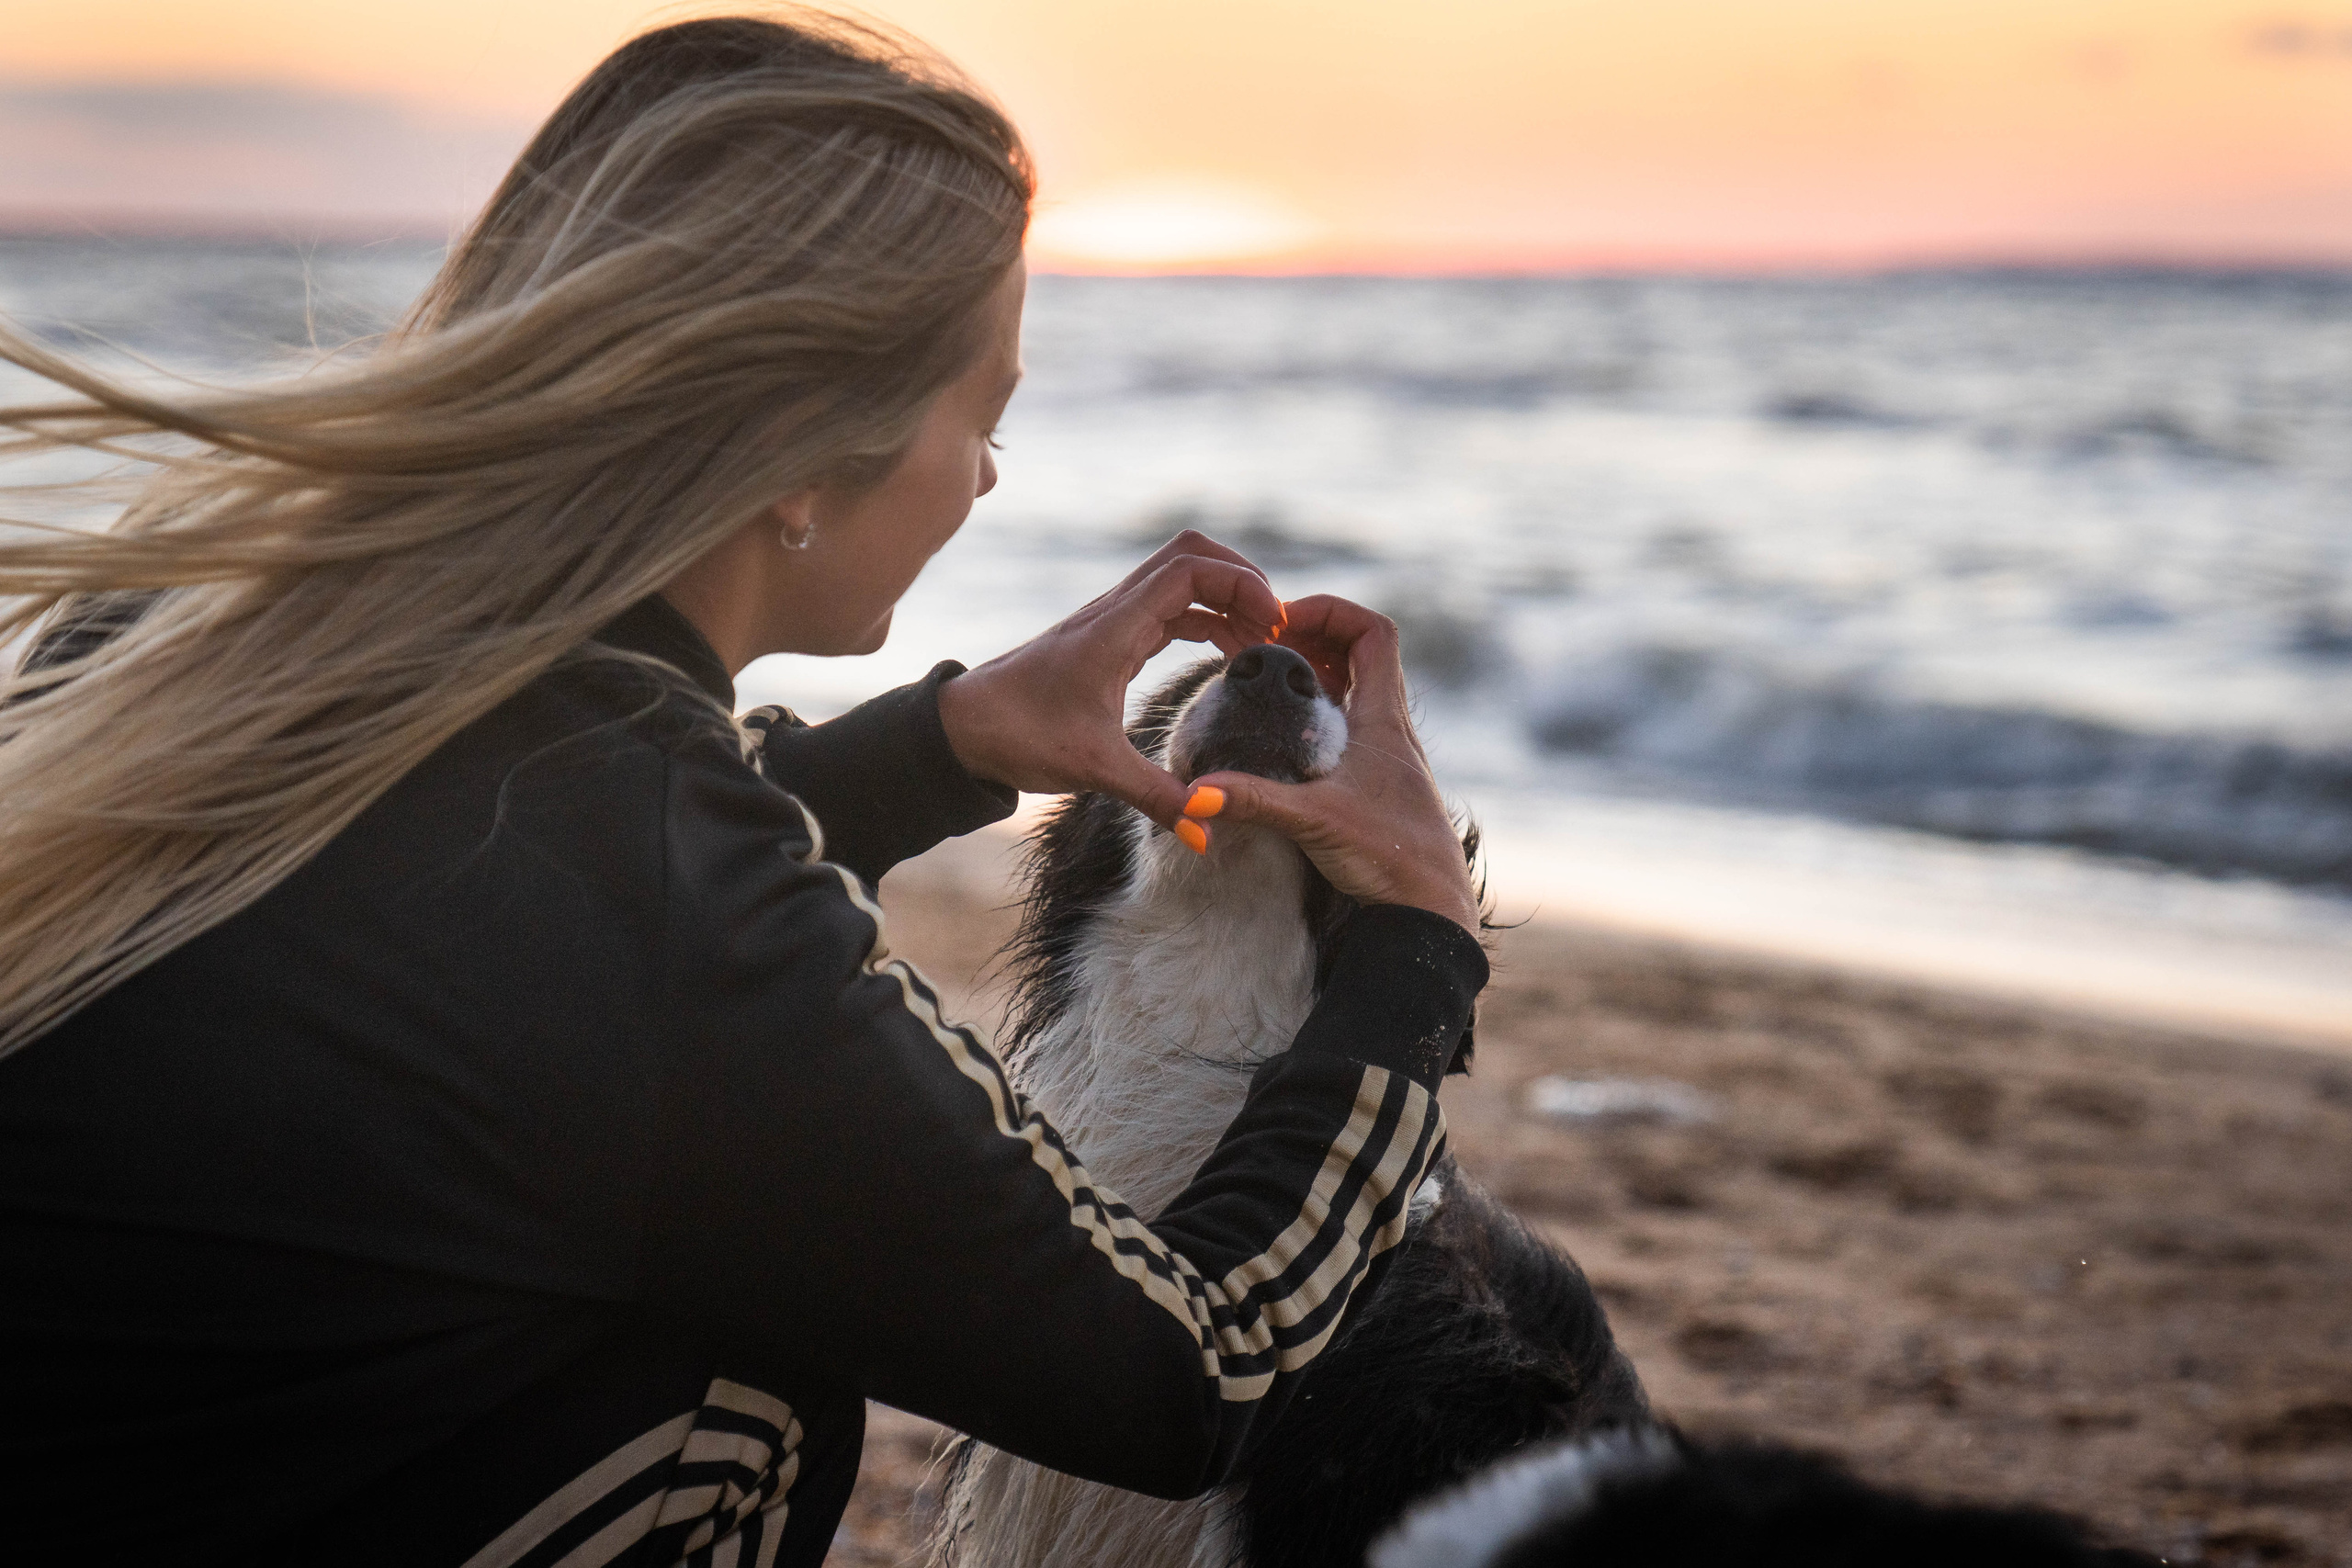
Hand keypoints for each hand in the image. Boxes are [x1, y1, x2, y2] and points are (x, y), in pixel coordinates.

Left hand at [936, 531, 1284, 826]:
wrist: (963, 730)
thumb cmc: (1019, 736)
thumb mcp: (1094, 769)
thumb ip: (1156, 797)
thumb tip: (1207, 834)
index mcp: (1114, 627)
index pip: (1189, 569)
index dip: (1240, 584)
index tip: (1272, 625)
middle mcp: (1114, 611)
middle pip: (1192, 557)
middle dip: (1241, 581)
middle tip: (1274, 629)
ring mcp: (1111, 621)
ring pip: (1179, 580)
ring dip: (1225, 600)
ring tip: (1260, 643)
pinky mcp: (1108, 640)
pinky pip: (1167, 610)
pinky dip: (1204, 620)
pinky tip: (1225, 652)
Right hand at [1185, 596, 1479, 935]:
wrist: (1431, 912)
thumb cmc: (1391, 860)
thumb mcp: (1314, 822)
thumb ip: (1254, 802)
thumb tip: (1195, 795)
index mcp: (1384, 720)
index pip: (1373, 632)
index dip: (1332, 612)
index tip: (1285, 626)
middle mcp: (1392, 729)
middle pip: (1363, 653)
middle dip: (1314, 638)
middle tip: (1267, 649)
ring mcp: (1389, 755)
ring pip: (1358, 688)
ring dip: (1319, 673)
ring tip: (1272, 680)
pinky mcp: (1381, 782)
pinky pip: (1353, 723)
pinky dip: (1322, 711)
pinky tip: (1289, 733)